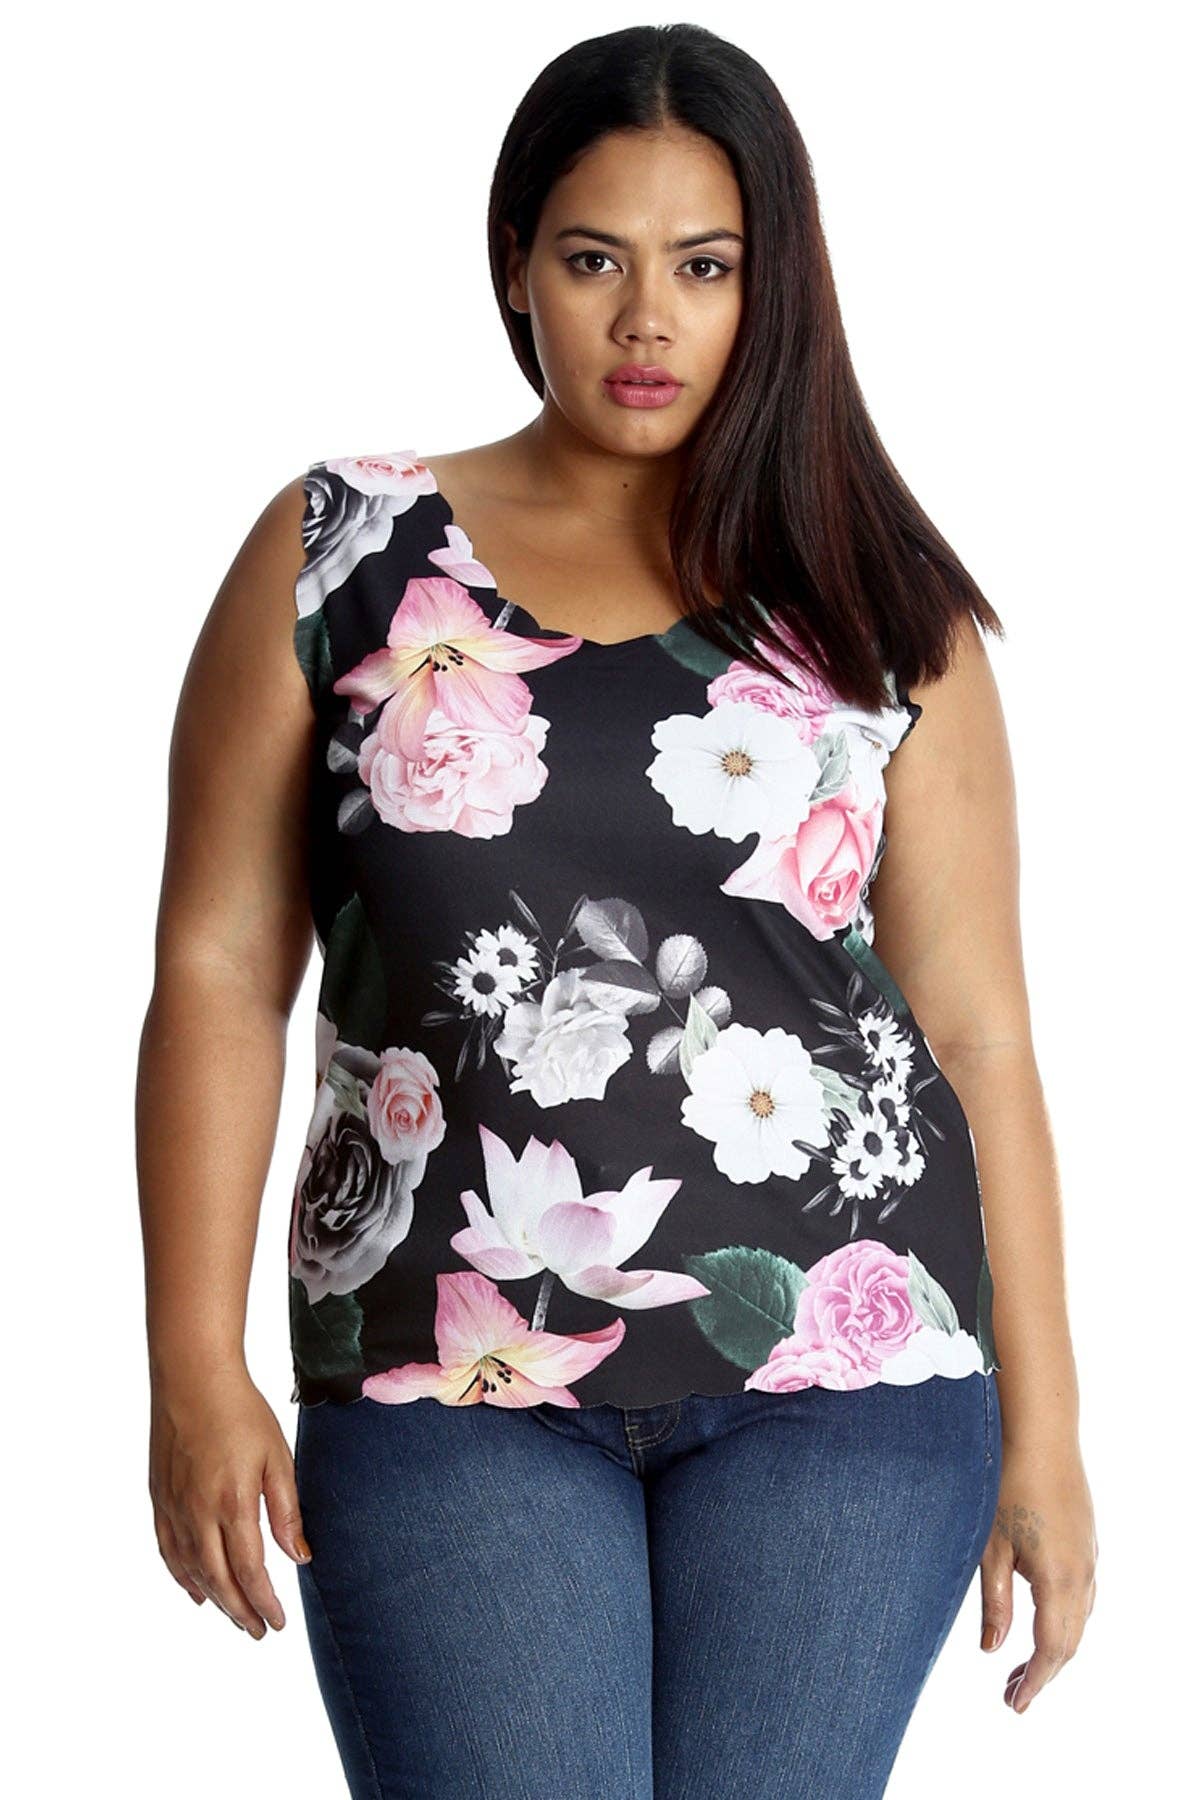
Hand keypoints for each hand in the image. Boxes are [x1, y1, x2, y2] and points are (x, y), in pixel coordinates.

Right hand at [148, 1365, 311, 1637]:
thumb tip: (300, 1557)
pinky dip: (182, 1577)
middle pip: (219, 1581)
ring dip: (214, 1600)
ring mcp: (174, 1508)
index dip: (264, 1602)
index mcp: (233, 1504)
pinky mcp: (159, 1499)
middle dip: (240, 1612)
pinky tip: (197, 1591)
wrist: (192, 1378)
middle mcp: (198, 1513)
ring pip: (192, 1571)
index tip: (277, 1622)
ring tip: (235, 1616)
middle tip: (259, 1631)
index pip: (249, 1572)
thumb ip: (287, 1510)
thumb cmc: (241, 1412)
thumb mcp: (277, 1457)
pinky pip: (169, 1551)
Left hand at [977, 1437, 1097, 1710]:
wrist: (1040, 1430)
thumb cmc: (1005, 1481)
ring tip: (1021, 1664)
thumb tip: (992, 1649)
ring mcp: (1090, 1553)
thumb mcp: (989, 1545)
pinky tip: (1041, 1615)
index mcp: (1059, 1579)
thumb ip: (994, 1601)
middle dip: (1044, 1672)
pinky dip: (1065, 1617)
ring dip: (1055, 1646)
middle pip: (1070, 1640)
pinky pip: (1083, 1592)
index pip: (1052, 1649)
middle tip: (1012, 1693)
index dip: (1035, 1681)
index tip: (1014, 1704)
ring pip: (1080, 1617)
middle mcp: (1083, 1572)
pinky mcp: (1087, 1537)